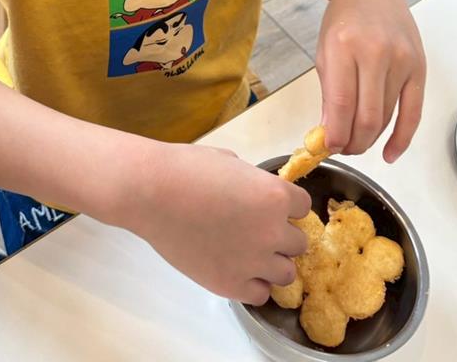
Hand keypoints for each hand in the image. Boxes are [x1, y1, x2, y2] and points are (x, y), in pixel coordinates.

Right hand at [125, 142, 310, 304]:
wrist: (153, 192)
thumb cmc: (187, 168)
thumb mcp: (231, 162)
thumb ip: (255, 181)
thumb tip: (256, 192)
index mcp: (275, 196)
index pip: (304, 207)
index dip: (287, 206)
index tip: (271, 206)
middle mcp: (271, 231)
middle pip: (299, 243)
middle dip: (281, 235)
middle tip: (256, 229)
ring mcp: (253, 262)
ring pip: (286, 273)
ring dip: (272, 263)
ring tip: (248, 253)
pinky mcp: (231, 284)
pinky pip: (261, 294)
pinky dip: (253, 284)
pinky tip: (237, 269)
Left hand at [316, 0, 425, 162]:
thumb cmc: (343, 18)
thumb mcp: (324, 50)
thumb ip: (328, 92)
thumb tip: (330, 134)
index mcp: (344, 47)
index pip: (341, 104)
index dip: (334, 135)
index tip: (327, 148)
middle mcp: (376, 53)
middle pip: (367, 117)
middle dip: (352, 143)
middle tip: (342, 149)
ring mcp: (402, 60)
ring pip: (387, 117)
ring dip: (370, 139)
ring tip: (356, 142)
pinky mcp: (419, 67)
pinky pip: (414, 112)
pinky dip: (402, 138)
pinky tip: (390, 153)